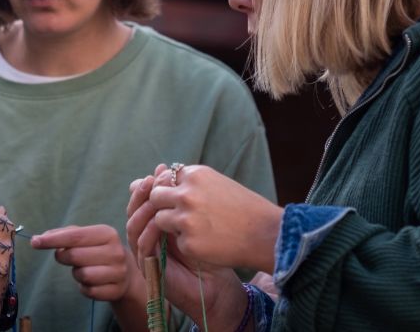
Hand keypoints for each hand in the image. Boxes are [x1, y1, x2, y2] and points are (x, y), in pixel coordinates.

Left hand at [31, 224, 139, 301]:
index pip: (75, 236)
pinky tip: (91, 282)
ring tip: (83, 269)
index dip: (53, 240)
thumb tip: (40, 238)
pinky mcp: (116, 291)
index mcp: (107, 234)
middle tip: (64, 256)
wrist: (126, 273)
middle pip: (76, 256)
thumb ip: (62, 234)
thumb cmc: (97, 250)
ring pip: (83, 275)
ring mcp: (119, 273)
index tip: (34, 242)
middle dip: (63, 257)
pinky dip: (84, 287)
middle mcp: (116, 252)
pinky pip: (89, 291)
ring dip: (76, 274)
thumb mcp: (84, 237)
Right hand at [126, 167, 252, 326]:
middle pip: (133, 210)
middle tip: (151, 181)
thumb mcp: (197, 219)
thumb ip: (181, 198)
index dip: (149, 184)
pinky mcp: (149, 268)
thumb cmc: (212, 252)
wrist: (218, 286)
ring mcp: (145, 253)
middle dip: (141, 194)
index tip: (161, 170)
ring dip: (141, 211)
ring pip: (133, 227)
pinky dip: (147, 233)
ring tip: (153, 198)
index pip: (142, 200)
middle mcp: (147, 237)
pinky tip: (158, 221)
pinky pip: (141, 246)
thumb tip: (162, 167)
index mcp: (155, 224)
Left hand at [146, 164, 282, 271]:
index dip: (169, 191)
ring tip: (197, 229)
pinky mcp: (189, 242)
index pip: (163, 178)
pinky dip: (189, 244)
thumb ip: (187, 183)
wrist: (269, 234)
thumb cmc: (244, 209)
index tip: (181, 200)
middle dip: (163, 206)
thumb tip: (150, 183)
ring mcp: (186, 219)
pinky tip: (210, 243)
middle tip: (181, 216)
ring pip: (160, 220)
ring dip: (172, 226)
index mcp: (195, 175)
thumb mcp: (216, 185)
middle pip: (155, 197)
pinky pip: (177, 242)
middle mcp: (187, 194)